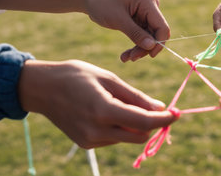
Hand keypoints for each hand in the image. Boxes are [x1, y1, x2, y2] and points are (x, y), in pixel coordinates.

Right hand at [18, 60, 175, 147]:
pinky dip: (120, 127)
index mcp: (103, 110)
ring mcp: (90, 140)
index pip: (144, 122)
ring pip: (127, 137)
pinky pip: (114, 138)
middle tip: (161, 110)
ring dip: (136, 124)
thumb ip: (136, 97)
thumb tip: (160, 107)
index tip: (178, 113)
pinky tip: (110, 111)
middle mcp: (97, 130)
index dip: (164, 119)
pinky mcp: (86, 144)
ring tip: (124, 102)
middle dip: (154, 124)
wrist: (42, 88)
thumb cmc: (76, 76)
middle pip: (139, 135)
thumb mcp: (109, 79)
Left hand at [85, 0, 169, 61]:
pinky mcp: (140, 19)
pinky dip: (135, 45)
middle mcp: (150, 6)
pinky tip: (125, 55)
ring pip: (150, 37)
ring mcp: (146, 13)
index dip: (159, 42)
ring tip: (125, 58)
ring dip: (139, 49)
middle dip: (145, 47)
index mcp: (147, 1)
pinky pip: (143, 36)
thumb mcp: (118, 19)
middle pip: (156, 33)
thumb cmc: (102, 3)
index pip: (162, 26)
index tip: (150, 55)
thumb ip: (136, 33)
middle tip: (131, 58)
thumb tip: (152, 46)